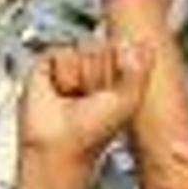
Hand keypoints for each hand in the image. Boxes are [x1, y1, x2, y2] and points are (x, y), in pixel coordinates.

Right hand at [12, 35, 144, 163]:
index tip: (114, 93)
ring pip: (83, 46)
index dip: (121, 68)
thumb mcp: (130, 101)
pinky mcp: (46, 65)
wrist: (60, 145)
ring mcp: (71, 66)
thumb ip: (141, 70)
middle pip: (103, 44)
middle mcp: (93, 67)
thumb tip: (140, 43)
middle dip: (100, 72)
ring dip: (80, 76)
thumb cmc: (93, 132)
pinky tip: (59, 90)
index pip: (125, 47)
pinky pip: (60, 51)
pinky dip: (62, 74)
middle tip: (91, 97)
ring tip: (74, 95)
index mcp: (116, 74)